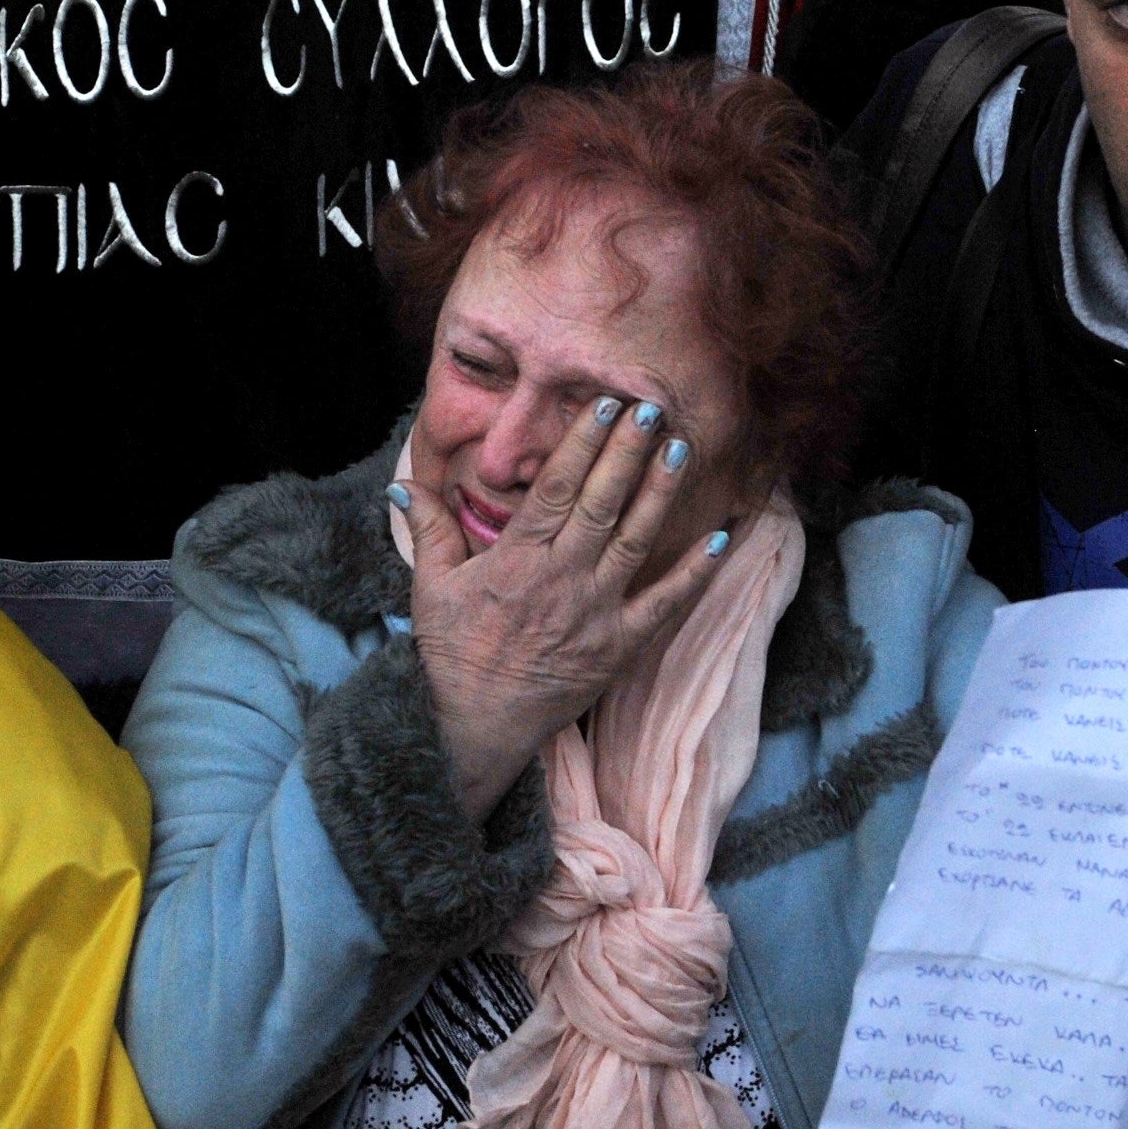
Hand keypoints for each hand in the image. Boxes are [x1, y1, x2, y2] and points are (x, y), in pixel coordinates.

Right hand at [406, 397, 735, 821]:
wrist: (479, 725)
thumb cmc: (454, 653)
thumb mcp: (431, 587)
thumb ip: (430, 529)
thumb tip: (405, 482)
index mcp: (518, 558)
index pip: (556, 487)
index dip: (583, 442)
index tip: (605, 403)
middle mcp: (562, 578)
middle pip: (602, 502)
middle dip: (627, 451)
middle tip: (651, 407)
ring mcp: (597, 612)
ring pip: (637, 540)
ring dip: (660, 493)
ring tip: (680, 449)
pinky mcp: (621, 645)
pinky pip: (666, 603)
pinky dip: (696, 572)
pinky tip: (722, 536)